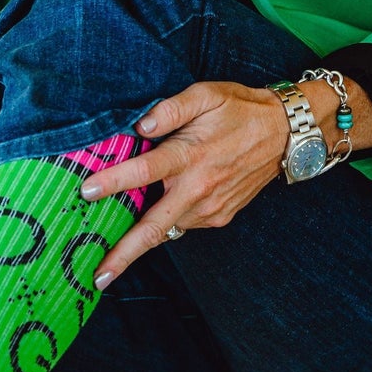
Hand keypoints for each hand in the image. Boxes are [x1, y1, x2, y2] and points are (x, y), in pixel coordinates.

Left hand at [82, 75, 371, 283]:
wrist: (285, 134)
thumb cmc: (240, 110)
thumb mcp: (207, 95)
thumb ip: (172, 108)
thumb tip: (143, 124)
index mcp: (191, 156)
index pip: (145, 171)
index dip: (114, 181)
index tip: (86, 192)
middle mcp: (199, 188)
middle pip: (153, 228)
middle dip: (123, 254)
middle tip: (96, 276)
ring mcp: (210, 208)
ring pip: (166, 229)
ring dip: (139, 238)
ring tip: (112, 249)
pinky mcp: (219, 217)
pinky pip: (182, 224)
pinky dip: (166, 222)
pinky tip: (156, 211)